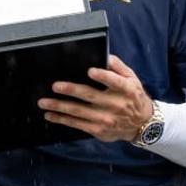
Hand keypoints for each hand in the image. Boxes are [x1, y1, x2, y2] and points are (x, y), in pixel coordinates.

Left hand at [37, 54, 153, 141]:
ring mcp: (105, 119)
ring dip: (59, 106)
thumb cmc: (133, 96)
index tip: (90, 71)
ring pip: (79, 112)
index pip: (115, 81)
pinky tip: (50, 115)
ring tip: (44, 102)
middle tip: (55, 86)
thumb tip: (105, 56)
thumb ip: (118, 66)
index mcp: (125, 89)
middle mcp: (115, 104)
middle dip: (71, 90)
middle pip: (90, 96)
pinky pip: (77, 124)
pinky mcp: (98, 129)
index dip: (103, 76)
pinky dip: (62, 119)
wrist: (142, 124)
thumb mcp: (132, 79)